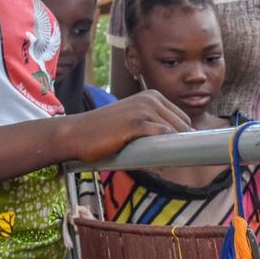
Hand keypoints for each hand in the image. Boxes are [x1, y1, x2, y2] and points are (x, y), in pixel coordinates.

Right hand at [67, 91, 189, 162]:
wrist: (76, 134)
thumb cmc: (104, 132)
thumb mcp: (133, 119)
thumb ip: (153, 124)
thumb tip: (179, 145)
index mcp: (152, 95)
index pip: (183, 118)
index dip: (183, 137)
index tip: (177, 152)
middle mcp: (151, 98)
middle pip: (183, 126)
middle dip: (181, 143)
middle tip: (171, 160)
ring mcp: (144, 109)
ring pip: (175, 132)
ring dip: (173, 149)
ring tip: (163, 162)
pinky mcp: (136, 124)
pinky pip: (162, 137)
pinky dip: (164, 151)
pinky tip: (159, 162)